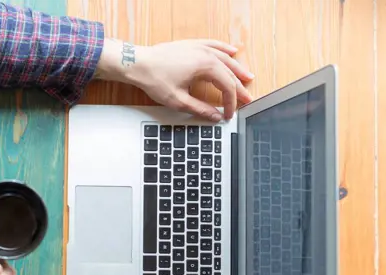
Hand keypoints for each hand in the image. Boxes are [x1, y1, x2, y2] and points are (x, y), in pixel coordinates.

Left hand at [96, 38, 253, 120]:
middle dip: (239, 88)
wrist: (137, 63)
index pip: (226, 87)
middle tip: (247, 99)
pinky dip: (224, 49)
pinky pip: (213, 45)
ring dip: (237, 68)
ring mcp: (199, 47)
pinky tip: (232, 51)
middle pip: (229, 72)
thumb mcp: (178, 100)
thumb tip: (215, 117)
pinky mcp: (191, 45)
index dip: (230, 103)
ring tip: (248, 77)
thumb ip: (200, 109)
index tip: (228, 114)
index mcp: (205, 66)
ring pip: (225, 58)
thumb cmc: (154, 79)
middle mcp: (205, 54)